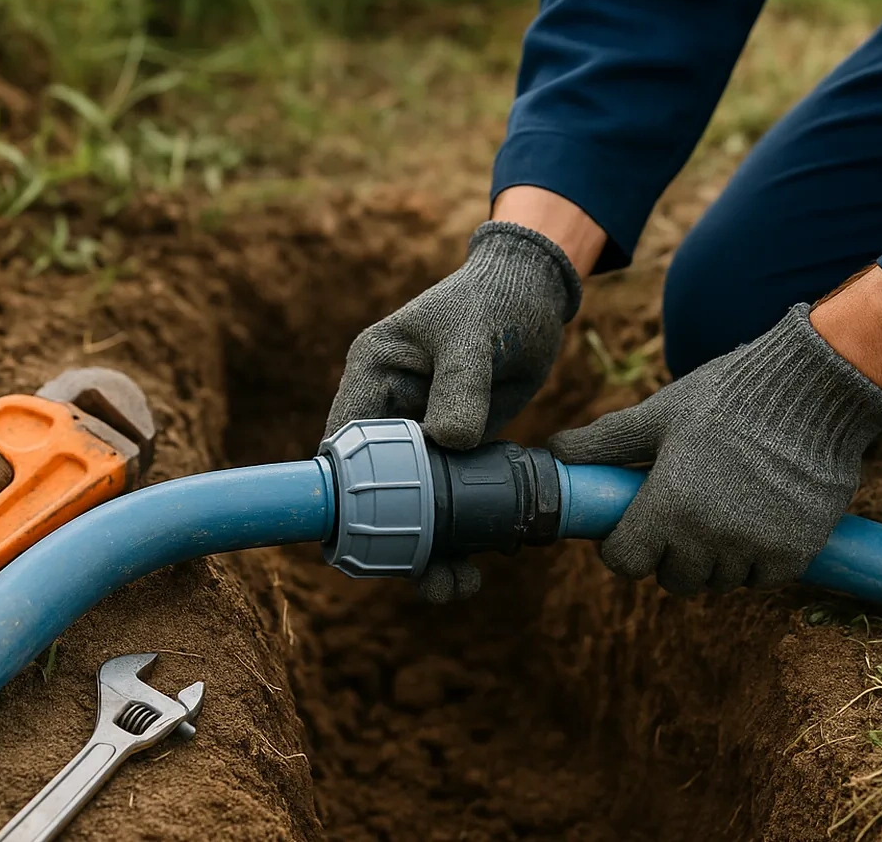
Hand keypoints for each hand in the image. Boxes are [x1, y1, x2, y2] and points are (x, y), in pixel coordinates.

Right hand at [326, 220, 580, 602]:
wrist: (535, 296)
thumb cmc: (496, 300)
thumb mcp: (474, 335)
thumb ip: (461, 386)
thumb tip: (450, 441)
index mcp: (373, 374)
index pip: (345, 443)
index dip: (348, 494)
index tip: (366, 542)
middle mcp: (388, 408)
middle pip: (375, 487)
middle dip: (397, 539)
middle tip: (431, 578)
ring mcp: (421, 434)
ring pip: (413, 503)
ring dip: (432, 546)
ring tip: (459, 586)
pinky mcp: (454, 450)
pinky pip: (449, 499)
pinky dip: (463, 529)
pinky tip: (484, 558)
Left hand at [548, 304, 881, 595]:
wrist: (812, 389)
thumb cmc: (728, 396)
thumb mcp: (660, 415)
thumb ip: (606, 443)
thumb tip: (555, 452)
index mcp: (668, 506)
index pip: (626, 562)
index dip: (622, 547)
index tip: (631, 527)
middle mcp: (709, 538)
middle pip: (673, 579)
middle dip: (670, 554)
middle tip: (682, 515)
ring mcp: (754, 548)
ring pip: (719, 582)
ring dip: (715, 559)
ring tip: (723, 511)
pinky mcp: (796, 552)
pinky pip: (762, 578)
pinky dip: (757, 560)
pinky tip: (758, 520)